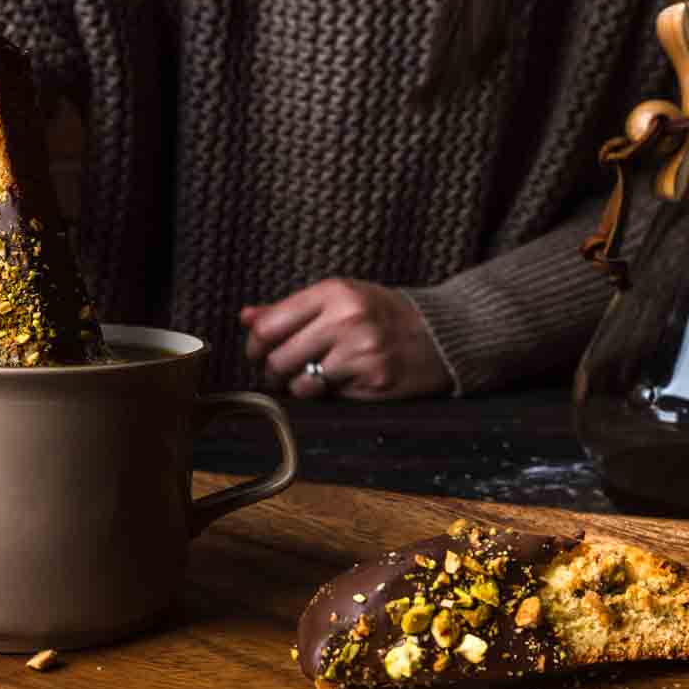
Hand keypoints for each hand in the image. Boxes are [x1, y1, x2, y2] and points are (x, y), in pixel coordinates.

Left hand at [240, 278, 450, 400]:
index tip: (259, 354)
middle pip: (279, 358)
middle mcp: (347, 318)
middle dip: (274, 372)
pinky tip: (344, 381)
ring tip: (315, 377)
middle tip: (282, 372)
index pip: (270, 325)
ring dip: (300, 386)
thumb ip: (290, 309)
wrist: (442, 333)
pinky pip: (329, 396)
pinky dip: (329, 394)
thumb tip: (246, 317)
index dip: (255, 347)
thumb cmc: (384, 315)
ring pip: (301, 383)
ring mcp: (362, 350)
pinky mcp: (375, 379)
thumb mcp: (340, 299)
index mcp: (334, 292)